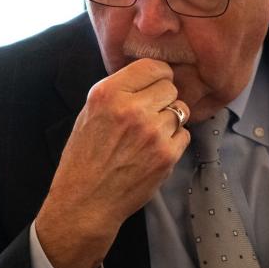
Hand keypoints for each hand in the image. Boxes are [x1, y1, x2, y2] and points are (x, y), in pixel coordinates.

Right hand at [35, 58, 190, 267]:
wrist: (87, 201)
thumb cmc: (84, 159)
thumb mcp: (89, 114)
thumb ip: (117, 93)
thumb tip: (147, 79)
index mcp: (108, 93)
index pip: (152, 67)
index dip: (157, 76)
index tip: (155, 84)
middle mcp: (132, 109)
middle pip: (170, 88)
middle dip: (163, 99)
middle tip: (149, 115)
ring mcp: (153, 132)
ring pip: (180, 111)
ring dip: (169, 121)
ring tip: (149, 136)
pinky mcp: (167, 154)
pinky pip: (184, 135)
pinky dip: (173, 141)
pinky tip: (154, 151)